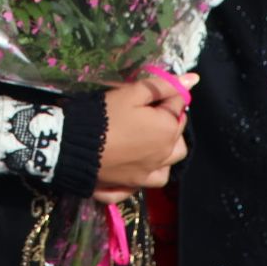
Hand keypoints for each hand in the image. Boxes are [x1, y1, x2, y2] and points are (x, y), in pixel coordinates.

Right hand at [96, 72, 194, 193]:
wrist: (72, 146)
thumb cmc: (104, 114)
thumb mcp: (132, 92)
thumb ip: (163, 86)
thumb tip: (193, 80)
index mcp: (168, 130)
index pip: (178, 105)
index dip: (164, 95)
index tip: (145, 93)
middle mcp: (164, 155)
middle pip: (178, 136)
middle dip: (168, 122)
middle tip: (144, 112)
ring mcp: (148, 174)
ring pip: (168, 163)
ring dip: (164, 151)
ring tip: (145, 140)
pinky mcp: (131, 185)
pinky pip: (148, 181)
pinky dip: (147, 173)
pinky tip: (136, 164)